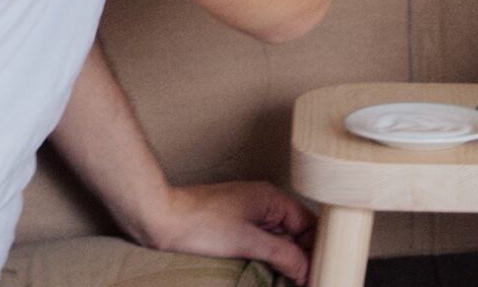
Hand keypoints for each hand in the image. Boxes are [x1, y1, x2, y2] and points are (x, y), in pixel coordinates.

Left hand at [141, 180, 314, 284]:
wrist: (161, 219)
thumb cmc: (200, 223)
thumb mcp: (247, 241)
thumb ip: (283, 254)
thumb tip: (306, 268)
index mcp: (271, 199)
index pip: (307, 224)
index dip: (314, 249)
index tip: (317, 273)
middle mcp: (263, 203)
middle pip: (295, 232)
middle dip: (301, 256)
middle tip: (305, 281)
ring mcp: (248, 213)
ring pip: (278, 238)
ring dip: (285, 259)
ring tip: (290, 281)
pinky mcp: (234, 225)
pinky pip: (261, 241)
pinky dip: (268, 257)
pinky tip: (269, 272)